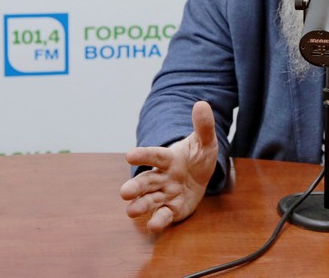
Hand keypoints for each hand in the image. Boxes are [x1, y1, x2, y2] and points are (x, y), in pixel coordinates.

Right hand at [120, 100, 217, 232]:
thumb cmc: (198, 156)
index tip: (129, 155)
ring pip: (150, 200)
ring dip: (140, 205)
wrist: (199, 176)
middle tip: (123, 192)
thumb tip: (202, 104)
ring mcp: (165, 194)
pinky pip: (164, 215)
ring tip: (130, 211)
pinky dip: (158, 220)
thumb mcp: (205, 141)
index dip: (143, 155)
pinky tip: (153, 225)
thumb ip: (203, 126)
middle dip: (135, 187)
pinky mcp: (171, 209)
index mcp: (169, 158)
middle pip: (147, 181)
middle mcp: (162, 176)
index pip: (155, 155)